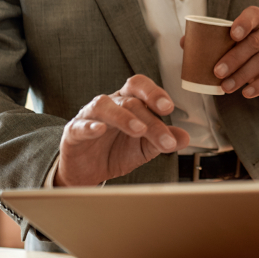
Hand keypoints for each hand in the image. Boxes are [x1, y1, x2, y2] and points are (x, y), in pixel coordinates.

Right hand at [55, 75, 189, 186]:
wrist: (88, 170)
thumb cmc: (115, 151)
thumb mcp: (144, 148)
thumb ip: (162, 140)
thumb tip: (185, 137)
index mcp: (128, 103)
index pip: (140, 87)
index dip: (154, 93)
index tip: (169, 107)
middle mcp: (110, 104)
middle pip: (130, 102)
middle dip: (150, 119)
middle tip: (164, 136)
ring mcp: (90, 116)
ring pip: (104, 106)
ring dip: (123, 117)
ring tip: (138, 130)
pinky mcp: (73, 131)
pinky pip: (81, 125)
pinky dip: (91, 127)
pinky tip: (100, 131)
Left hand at [210, 6, 258, 98]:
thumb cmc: (249, 55)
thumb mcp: (236, 46)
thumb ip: (212, 43)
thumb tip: (185, 42)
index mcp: (256, 25)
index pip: (254, 15)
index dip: (244, 22)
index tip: (232, 34)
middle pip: (254, 42)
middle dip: (234, 58)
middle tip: (217, 72)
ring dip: (242, 75)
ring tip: (226, 87)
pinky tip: (247, 93)